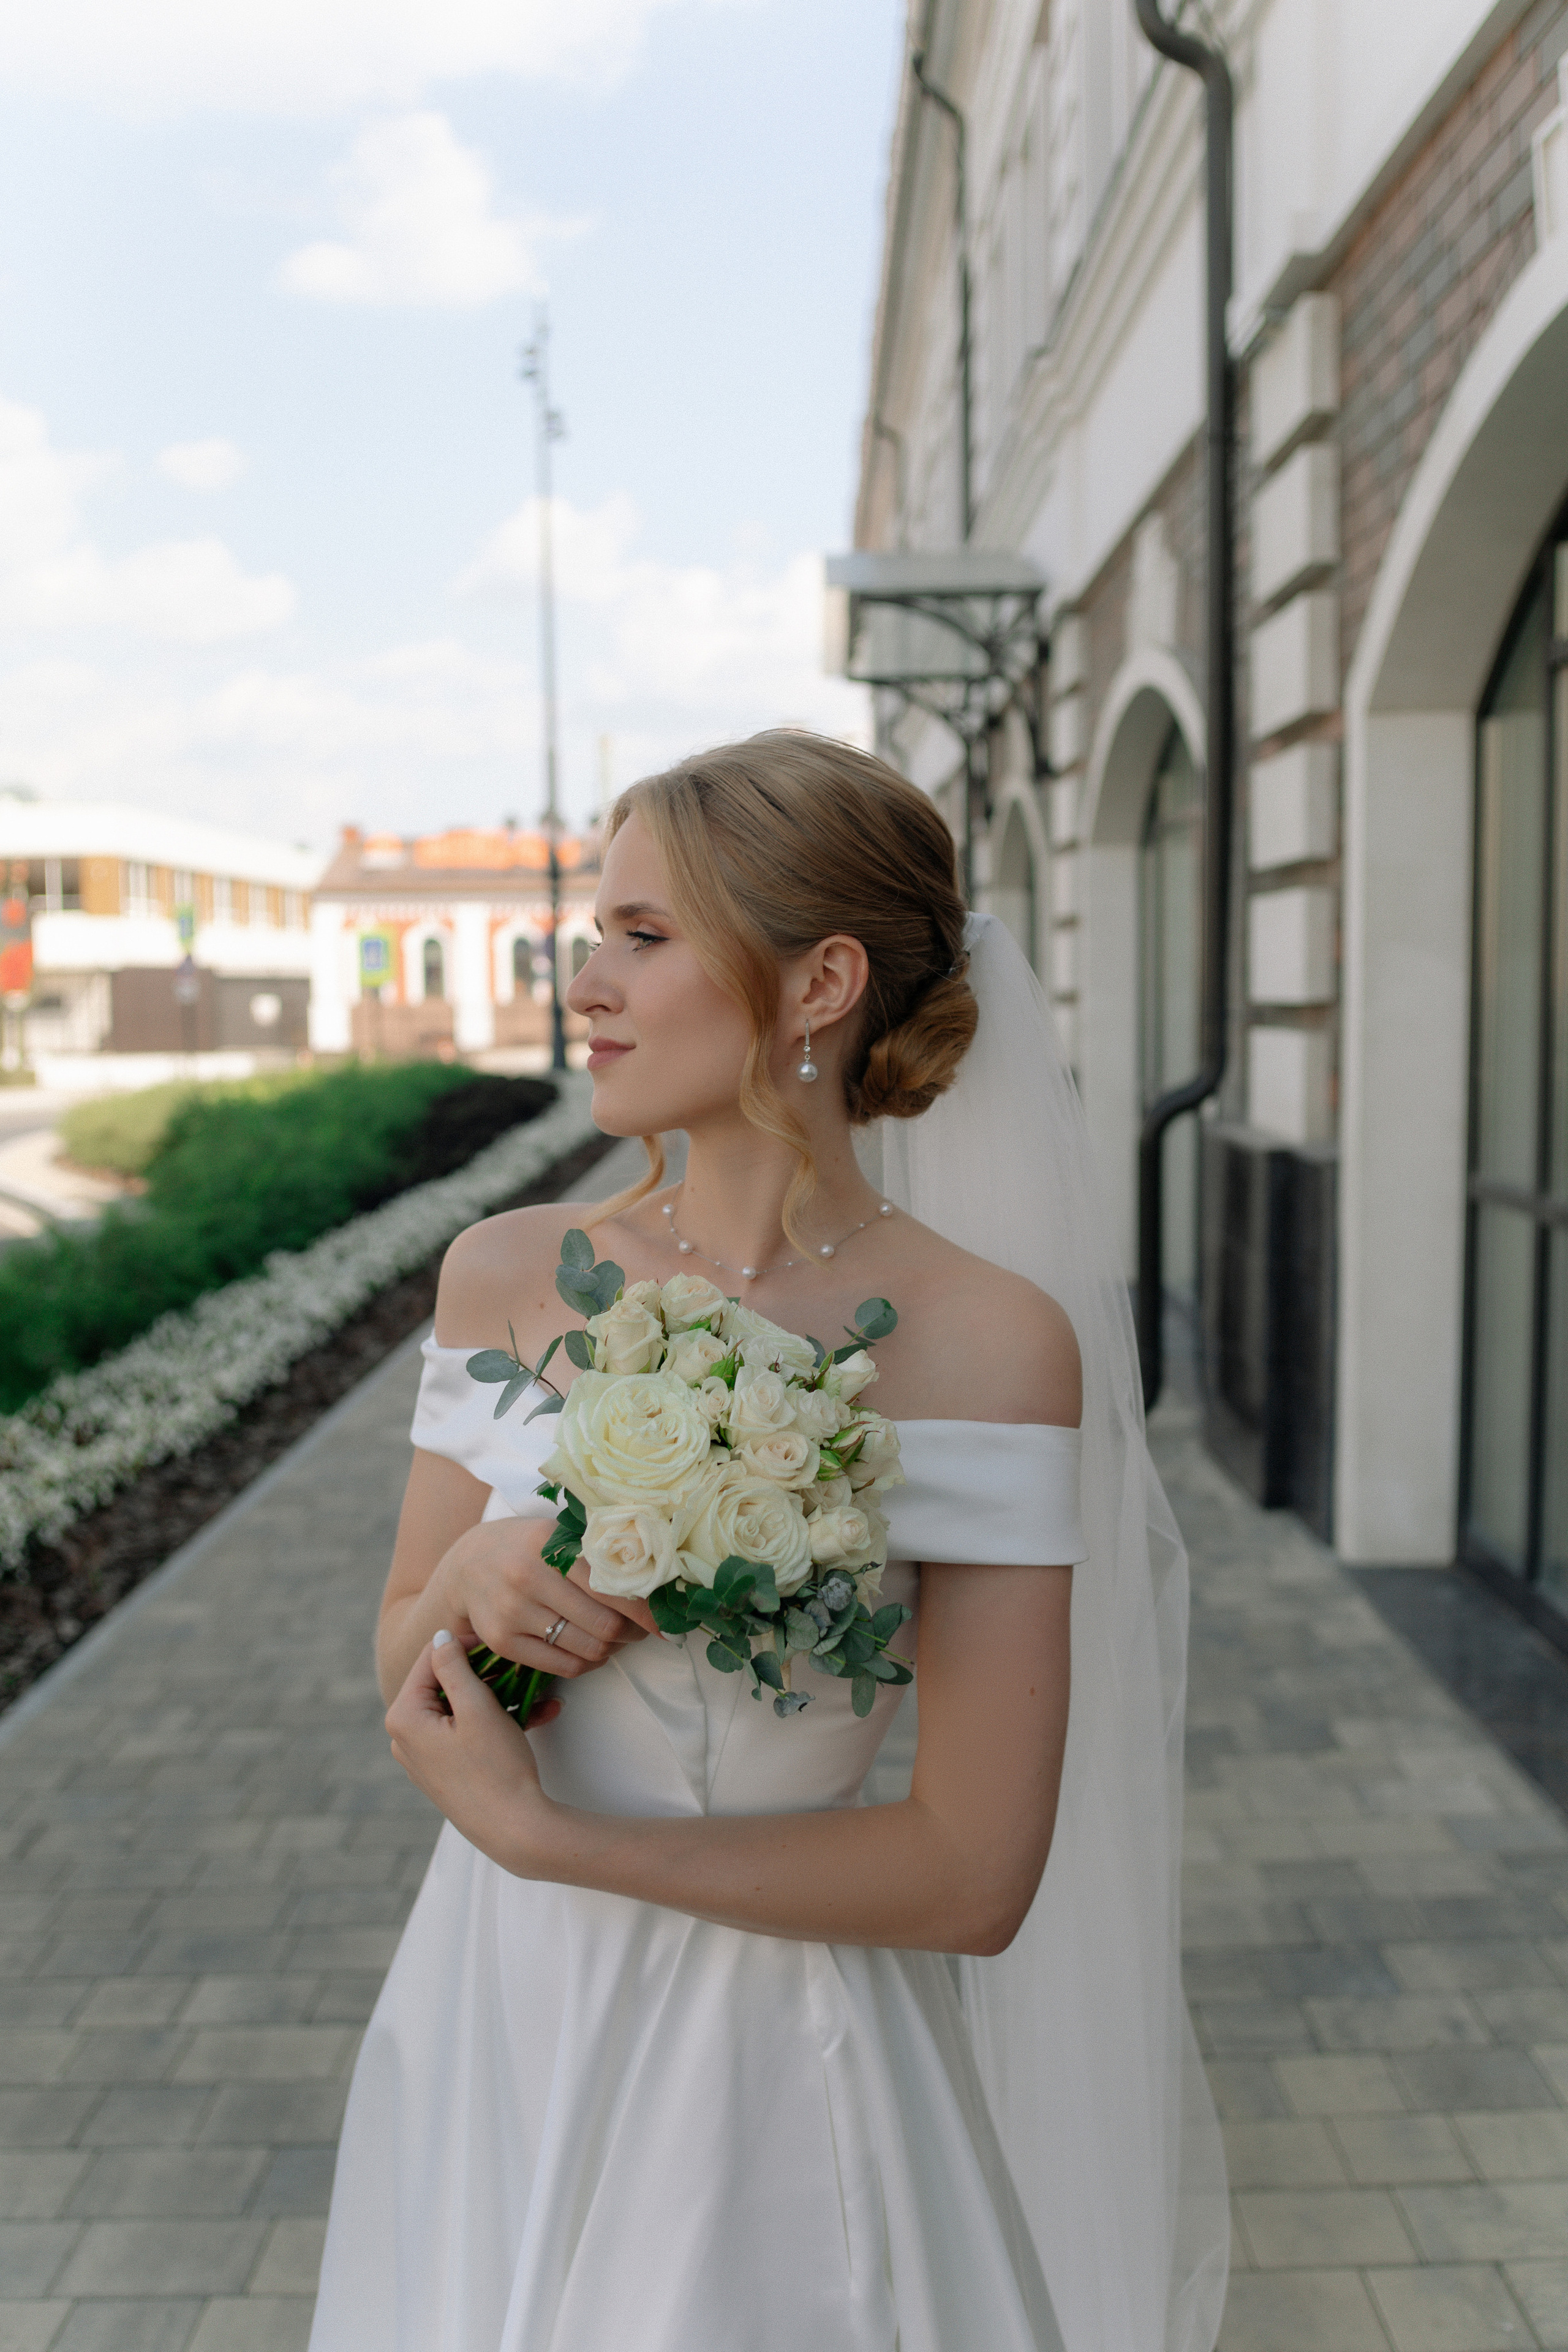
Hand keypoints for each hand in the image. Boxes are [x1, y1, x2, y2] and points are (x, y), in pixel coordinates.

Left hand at [386, 1632, 558, 1876]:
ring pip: (461, 1708)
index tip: (498, 1638)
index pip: (430, 1659)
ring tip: (536, 1690)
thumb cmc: (496, 1768)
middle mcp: (404, 1737)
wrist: (514, 1829)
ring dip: (500, 1696)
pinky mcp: (444, 1770)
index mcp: (404, 1717)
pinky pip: (467, 1732)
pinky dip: (496, 1721)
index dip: (465, 1643)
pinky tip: (537, 1713)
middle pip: (445, 1684)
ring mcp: (423, 1756)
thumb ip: (454, 1666)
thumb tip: (440, 1637)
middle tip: (519, 1663)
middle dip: (487, 1673)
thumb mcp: (477, 1707)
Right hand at [436, 1516, 654, 1685]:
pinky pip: (564, 1667)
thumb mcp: (557, 1536)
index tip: (668, 1623)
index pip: (613, 1587)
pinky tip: (590, 1650)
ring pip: (587, 1650)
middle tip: (642, 1630)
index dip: (647, 1612)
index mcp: (550, 1544)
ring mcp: (512, 1612)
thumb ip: (598, 1554)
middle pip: (605, 1625)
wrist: (467, 1565)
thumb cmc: (527, 1548)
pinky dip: (587, 1663)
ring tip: (615, 1638)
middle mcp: (528, 1577)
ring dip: (612, 1650)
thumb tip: (657, 1584)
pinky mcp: (502, 1641)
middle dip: (633, 1633)